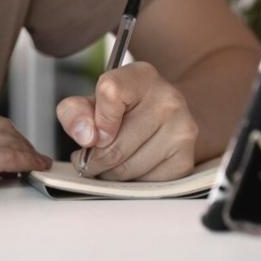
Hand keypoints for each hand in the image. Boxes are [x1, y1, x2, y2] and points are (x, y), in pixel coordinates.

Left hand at [56, 60, 197, 180]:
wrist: (165, 119)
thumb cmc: (124, 111)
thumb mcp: (94, 102)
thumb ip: (75, 112)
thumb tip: (86, 136)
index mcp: (142, 76)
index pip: (110, 93)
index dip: (95, 121)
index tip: (92, 135)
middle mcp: (168, 99)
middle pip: (114, 146)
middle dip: (94, 160)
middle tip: (90, 160)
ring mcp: (181, 130)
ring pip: (127, 169)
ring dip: (110, 174)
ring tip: (111, 164)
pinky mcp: (185, 160)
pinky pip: (144, 184)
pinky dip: (130, 183)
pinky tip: (131, 169)